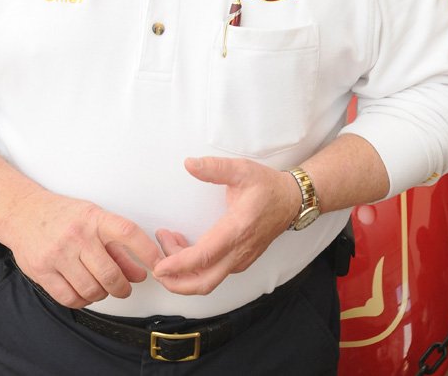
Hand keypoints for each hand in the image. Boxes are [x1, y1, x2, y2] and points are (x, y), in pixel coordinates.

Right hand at [4, 189, 163, 307]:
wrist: (23, 213)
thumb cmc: (62, 215)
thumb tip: (139, 273)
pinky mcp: (42, 271)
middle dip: (122, 287)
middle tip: (124, 288)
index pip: (128, 233)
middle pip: (110, 273)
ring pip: (91, 289)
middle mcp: (77, 235)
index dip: (147, 251)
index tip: (158, 264)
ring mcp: (58, 254)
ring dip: (102, 294)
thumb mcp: (93, 220)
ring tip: (101, 287)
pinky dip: (82, 301)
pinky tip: (84, 292)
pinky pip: (70, 298)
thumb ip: (117, 247)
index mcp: (94, 218)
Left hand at [153, 156, 300, 294]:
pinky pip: (214, 273)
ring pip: (208, 280)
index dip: (178, 265)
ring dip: (183, 271)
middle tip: (156, 265)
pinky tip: (183, 246)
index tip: (159, 265)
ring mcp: (241, 259)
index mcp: (237, 230)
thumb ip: (215, 168)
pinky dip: (195, 268)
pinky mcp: (240, 261)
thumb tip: (190, 164)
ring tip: (168, 241)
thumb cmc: (267, 186)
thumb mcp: (241, 170)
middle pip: (204, 283)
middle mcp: (239, 251)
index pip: (204, 257)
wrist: (291, 200)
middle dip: (176, 282)